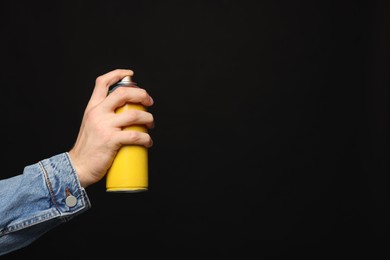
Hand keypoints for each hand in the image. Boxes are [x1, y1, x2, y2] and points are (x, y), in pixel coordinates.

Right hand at [68, 69, 153, 187]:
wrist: (77, 167)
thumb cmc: (87, 148)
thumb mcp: (91, 125)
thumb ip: (103, 116)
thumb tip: (125, 112)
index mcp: (92, 107)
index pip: (102, 82)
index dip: (117, 74)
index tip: (130, 74)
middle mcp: (97, 113)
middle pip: (123, 93)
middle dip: (142, 94)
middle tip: (150, 102)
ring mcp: (104, 126)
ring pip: (135, 115)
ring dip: (148, 118)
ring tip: (150, 124)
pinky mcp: (111, 140)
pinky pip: (135, 135)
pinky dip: (146, 138)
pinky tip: (148, 142)